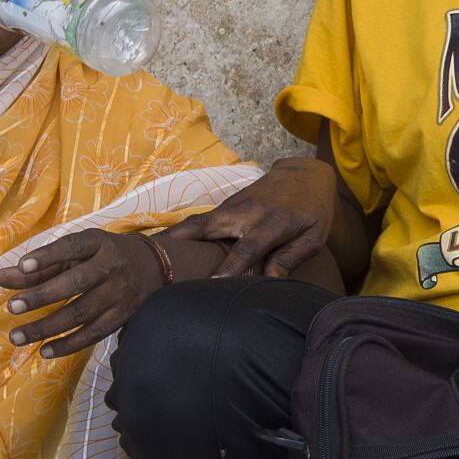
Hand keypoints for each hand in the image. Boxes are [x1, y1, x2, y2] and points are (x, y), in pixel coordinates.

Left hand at [0, 228, 167, 358]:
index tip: (22, 265)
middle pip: (77, 283)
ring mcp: (119, 294)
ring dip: (47, 327)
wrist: (154, 265)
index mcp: (98, 243)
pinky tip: (44, 351)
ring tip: (17, 336)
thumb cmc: (103, 255)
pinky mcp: (123, 316)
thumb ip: (41, 265)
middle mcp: (111, 267)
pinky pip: (94, 334)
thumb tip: (2, 278)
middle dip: (43, 295)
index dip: (48, 256)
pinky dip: (68, 344)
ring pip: (82, 313)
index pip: (72, 247)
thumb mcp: (77, 252)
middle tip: (12, 307)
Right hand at [160, 157, 336, 277]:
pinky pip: (201, 222)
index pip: (248, 248)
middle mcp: (247, 211)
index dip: (230, 267)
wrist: (306, 174)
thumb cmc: (313, 211)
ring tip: (144, 254)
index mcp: (273, 222)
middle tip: (154, 262)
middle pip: (209, 227)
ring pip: (198, 222)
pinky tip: (162, 247)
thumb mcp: (313, 237)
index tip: (212, 284)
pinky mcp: (226, 206)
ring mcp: (233, 206)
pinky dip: (181, 233)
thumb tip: (269, 282)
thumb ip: (291, 259)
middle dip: (181, 242)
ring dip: (172, 237)